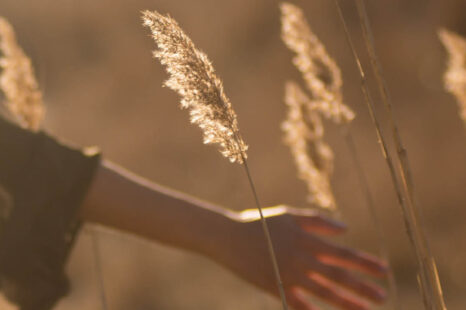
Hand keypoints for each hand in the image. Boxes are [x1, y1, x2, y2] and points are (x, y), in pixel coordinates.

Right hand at [217, 205, 386, 309]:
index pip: (342, 253)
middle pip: (337, 275)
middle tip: (383, 296)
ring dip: (346, 302)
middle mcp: (301, 258)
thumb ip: (317, 221)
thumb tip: (345, 229)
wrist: (228, 237)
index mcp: (306, 239)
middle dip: (362, 286)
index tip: (383, 270)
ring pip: (323, 292)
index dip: (364, 262)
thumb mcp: (289, 215)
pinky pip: (297, 303)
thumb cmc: (260, 222)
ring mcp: (288, 274)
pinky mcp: (275, 287)